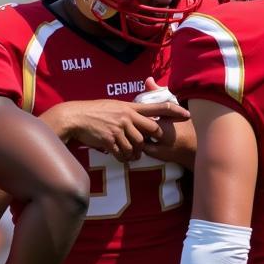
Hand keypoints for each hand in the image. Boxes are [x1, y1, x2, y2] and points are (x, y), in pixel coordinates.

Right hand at [45, 98, 188, 161]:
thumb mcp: (114, 106)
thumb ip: (128, 111)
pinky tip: (121, 157)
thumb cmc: (94, 111)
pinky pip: (123, 153)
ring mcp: (119, 129)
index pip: (157, 107)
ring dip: (136, 152)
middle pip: (152, 130)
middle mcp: (127, 117)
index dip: (174, 111)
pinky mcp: (110, 140)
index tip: (187, 114)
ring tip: (131, 154)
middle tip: (150, 144)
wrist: (76, 117)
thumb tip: (137, 117)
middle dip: (153, 139)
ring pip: (138, 145)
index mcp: (130, 107)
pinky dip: (124, 157)